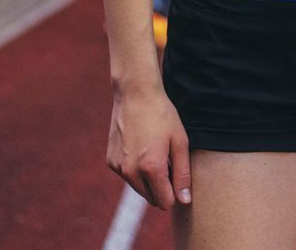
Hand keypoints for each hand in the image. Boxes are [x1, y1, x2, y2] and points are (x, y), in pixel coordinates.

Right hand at [107, 82, 192, 209]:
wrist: (135, 95)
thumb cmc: (162, 116)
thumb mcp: (180, 142)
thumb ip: (183, 174)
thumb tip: (184, 200)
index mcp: (151, 168)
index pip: (164, 202)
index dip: (175, 194)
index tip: (178, 177)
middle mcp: (131, 172)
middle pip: (151, 198)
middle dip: (162, 188)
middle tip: (169, 163)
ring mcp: (118, 167)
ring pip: (138, 188)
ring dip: (148, 180)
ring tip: (155, 153)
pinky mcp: (110, 161)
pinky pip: (127, 176)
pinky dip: (135, 169)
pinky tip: (141, 148)